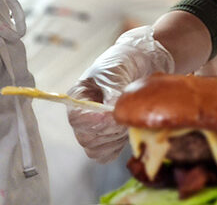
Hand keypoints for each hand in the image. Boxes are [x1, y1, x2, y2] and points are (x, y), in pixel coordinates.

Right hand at [66, 26, 174, 161]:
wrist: (140, 63)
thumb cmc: (123, 63)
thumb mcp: (116, 70)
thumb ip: (112, 90)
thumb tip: (112, 110)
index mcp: (78, 96)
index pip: (76, 118)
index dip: (93, 120)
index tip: (111, 115)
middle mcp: (83, 115)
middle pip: (85, 138)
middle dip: (108, 131)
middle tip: (125, 119)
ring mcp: (95, 128)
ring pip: (95, 149)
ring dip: (114, 140)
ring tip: (128, 122)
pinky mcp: (109, 137)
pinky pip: (106, 154)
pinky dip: (117, 148)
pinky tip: (127, 133)